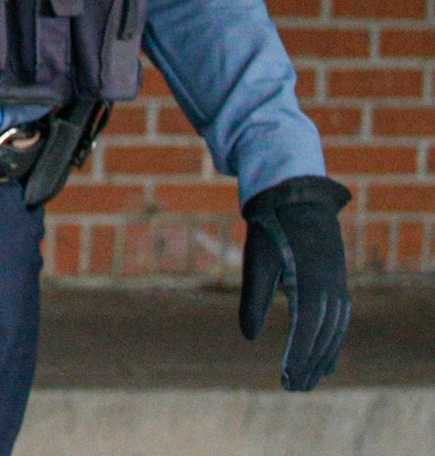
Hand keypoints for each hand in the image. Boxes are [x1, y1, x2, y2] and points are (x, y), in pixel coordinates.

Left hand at [239, 175, 352, 391]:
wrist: (296, 198)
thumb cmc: (271, 229)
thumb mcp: (257, 260)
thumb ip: (253, 298)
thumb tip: (249, 336)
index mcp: (312, 282)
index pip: (307, 329)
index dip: (298, 356)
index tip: (286, 378)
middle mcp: (332, 288)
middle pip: (324, 336)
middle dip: (309, 365)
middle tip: (292, 389)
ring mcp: (339, 286)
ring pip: (335, 332)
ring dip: (323, 358)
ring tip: (308, 381)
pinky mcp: (337, 284)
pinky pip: (338, 321)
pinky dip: (332, 342)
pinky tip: (324, 359)